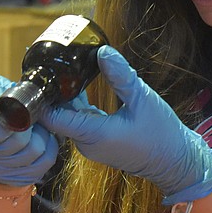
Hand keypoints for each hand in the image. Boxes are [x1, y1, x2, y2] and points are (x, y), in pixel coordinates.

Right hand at [0, 75, 60, 186]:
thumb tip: (14, 89)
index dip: (13, 118)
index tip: (20, 109)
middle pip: (20, 141)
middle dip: (30, 124)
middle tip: (31, 115)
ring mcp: (3, 171)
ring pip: (36, 151)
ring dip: (42, 134)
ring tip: (36, 126)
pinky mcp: (20, 178)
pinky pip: (46, 162)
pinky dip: (50, 146)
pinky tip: (43, 137)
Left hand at [38, 45, 211, 204]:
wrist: (176, 161)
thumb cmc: (161, 133)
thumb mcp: (142, 99)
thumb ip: (120, 76)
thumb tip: (102, 51)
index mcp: (92, 134)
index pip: (53, 117)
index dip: (40, 98)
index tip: (35, 75)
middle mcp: (86, 143)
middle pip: (57, 117)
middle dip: (51, 93)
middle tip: (46, 64)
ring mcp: (92, 144)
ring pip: (69, 118)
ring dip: (64, 97)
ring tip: (59, 69)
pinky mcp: (100, 142)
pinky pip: (80, 121)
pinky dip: (77, 105)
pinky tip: (78, 84)